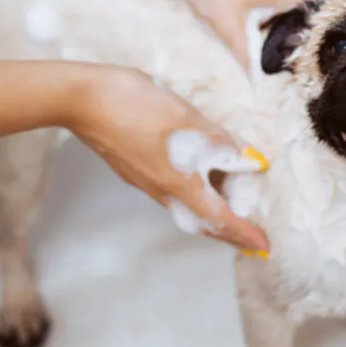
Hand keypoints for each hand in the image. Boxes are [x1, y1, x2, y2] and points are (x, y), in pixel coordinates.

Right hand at [68, 64, 269, 254]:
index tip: (263, 246)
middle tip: (249, 239)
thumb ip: (219, 141)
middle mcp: (161, 190)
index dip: (244, 232)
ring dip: (211, 215)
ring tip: (231, 211)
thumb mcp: (187, 118)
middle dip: (228, 233)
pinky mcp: (134, 168)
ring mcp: (144, 181)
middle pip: (200, 222)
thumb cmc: (137, 106)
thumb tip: (249, 161)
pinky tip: (200, 181)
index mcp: (179, 182)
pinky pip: (172, 193)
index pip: (219, 218)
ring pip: (185, 208)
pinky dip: (194, 196)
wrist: (82, 100)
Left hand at [173, 0, 323, 66]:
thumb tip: (260, 89)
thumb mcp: (233, 31)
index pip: (329, 22)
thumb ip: (250, 63)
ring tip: (293, 65)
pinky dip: (284, 30)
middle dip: (312, 47)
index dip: (326, 48)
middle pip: (318, 22)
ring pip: (303, 18)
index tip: (320, 70)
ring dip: (298, 39)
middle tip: (307, 73)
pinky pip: (288, 13)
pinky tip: (274, 48)